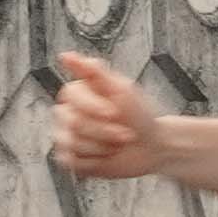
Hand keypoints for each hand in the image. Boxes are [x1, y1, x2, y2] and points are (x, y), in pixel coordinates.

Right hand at [49, 49, 166, 177]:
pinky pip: (72, 161)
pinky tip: (107, 155)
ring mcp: (66, 136)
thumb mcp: (121, 89)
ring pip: (74, 143)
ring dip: (104, 146)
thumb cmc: (137, 114)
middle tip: (126, 134)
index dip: (94, 107)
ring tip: (118, 143)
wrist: (152, 145)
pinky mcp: (70, 158)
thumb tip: (66, 55)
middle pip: (74, 122)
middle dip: (106, 130)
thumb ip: (94, 72)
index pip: (72, 95)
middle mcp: (66, 113)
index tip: (115, 112)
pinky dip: (95, 161)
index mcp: (76, 93)